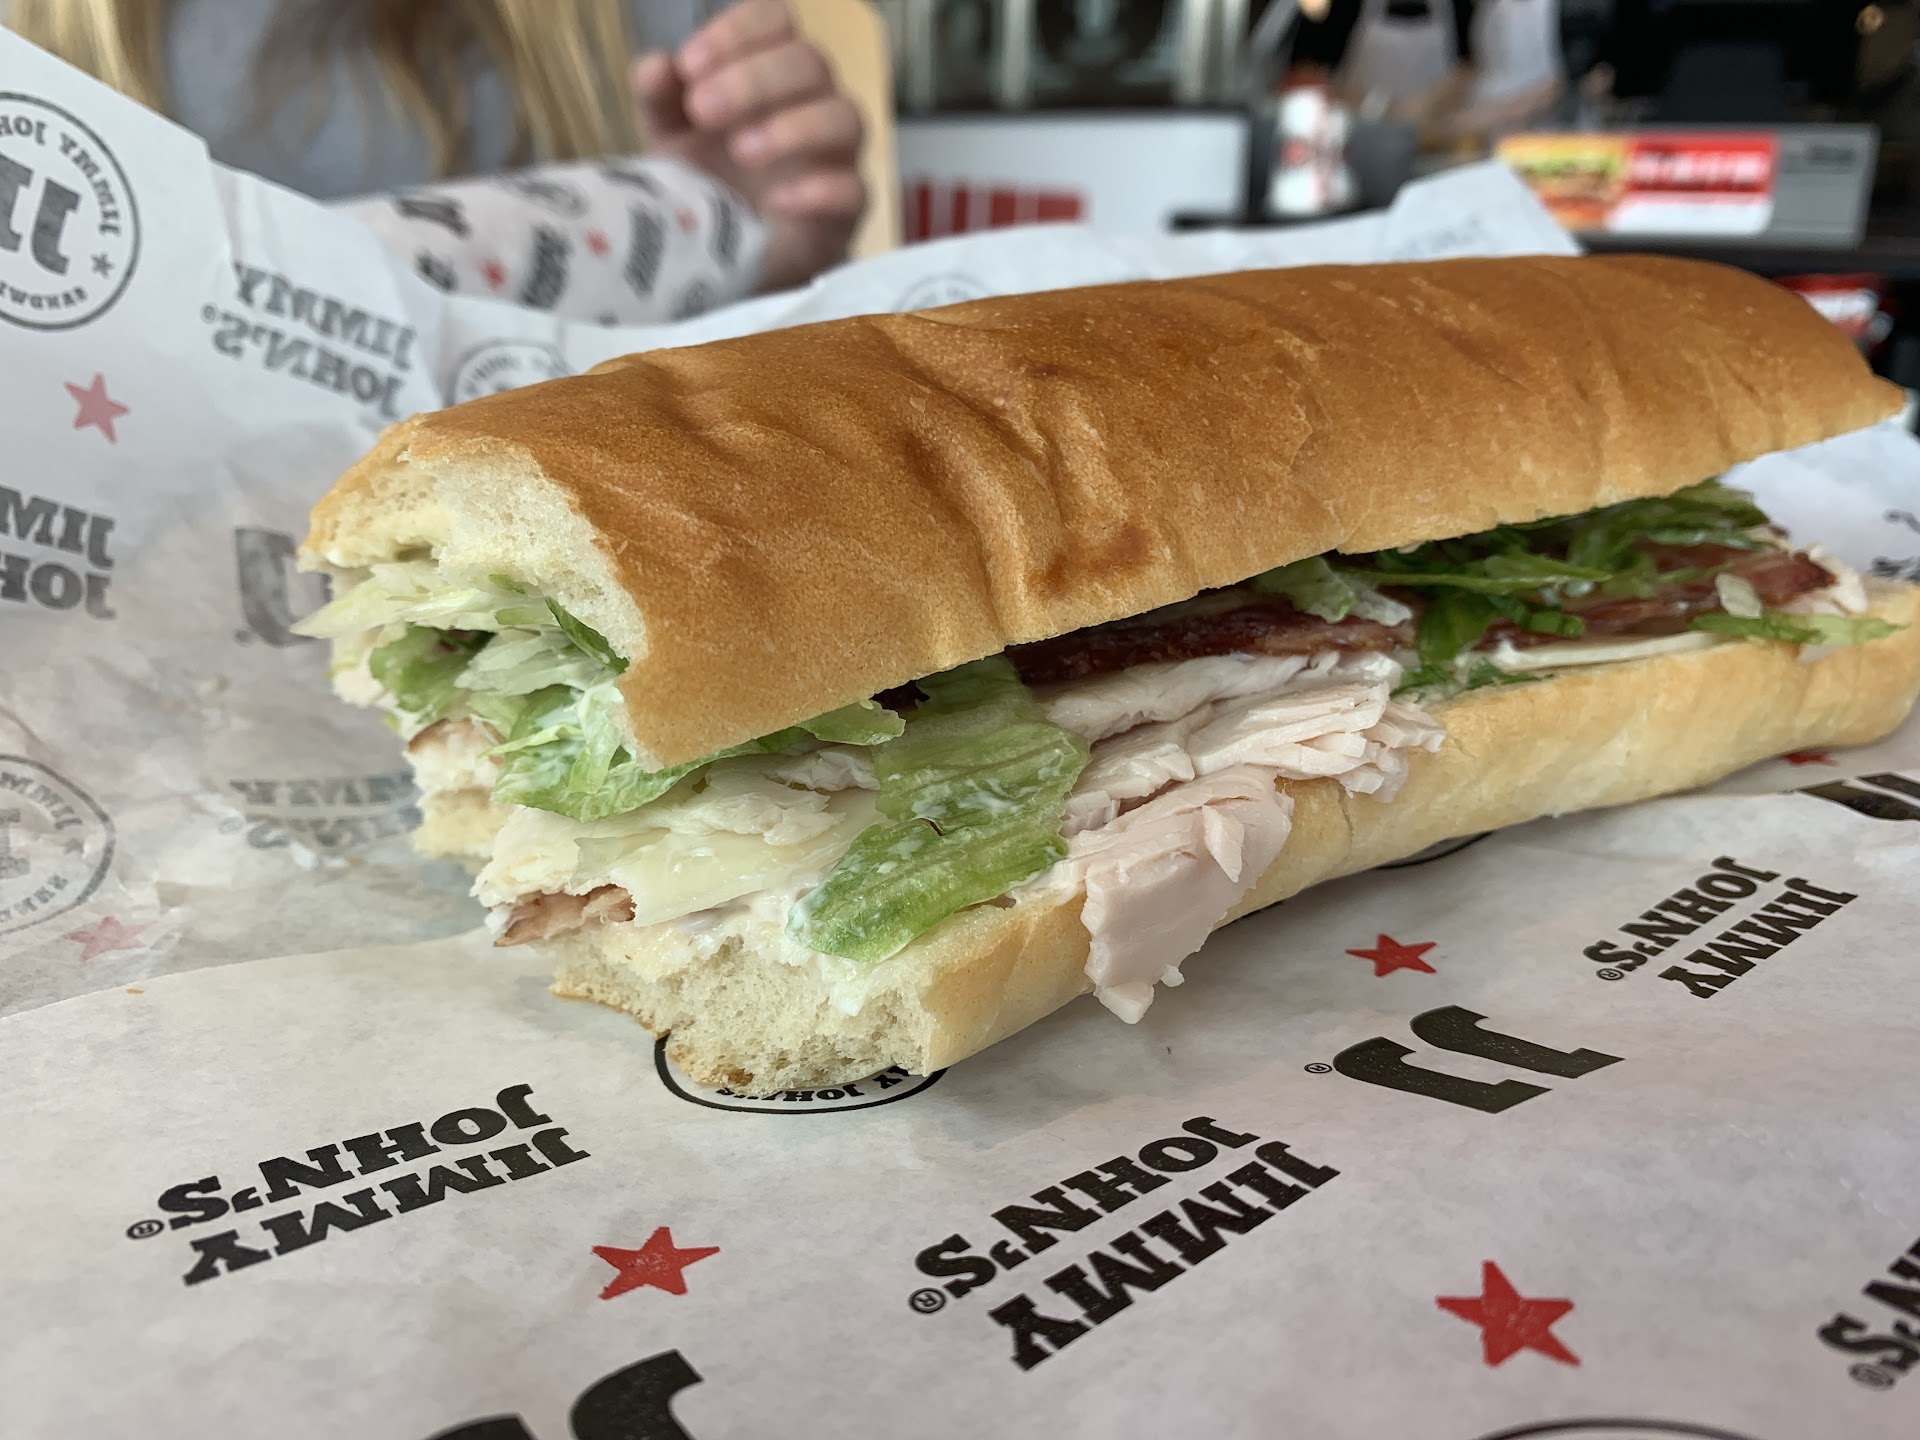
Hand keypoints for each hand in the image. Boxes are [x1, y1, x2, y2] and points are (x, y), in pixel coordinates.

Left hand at [634, 0, 867, 293]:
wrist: (725, 260)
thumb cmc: (709, 182)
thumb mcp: (670, 138)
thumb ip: (660, 100)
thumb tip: (659, 66)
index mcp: (770, 70)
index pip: (777, 20)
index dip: (739, 31)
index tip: (692, 66)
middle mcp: (812, 102)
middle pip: (810, 62)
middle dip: (753, 80)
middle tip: (704, 111)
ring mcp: (836, 156)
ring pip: (845, 116)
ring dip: (792, 127)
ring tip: (742, 151)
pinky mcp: (845, 211)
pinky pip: (853, 189)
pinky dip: (817, 191)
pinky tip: (776, 200)